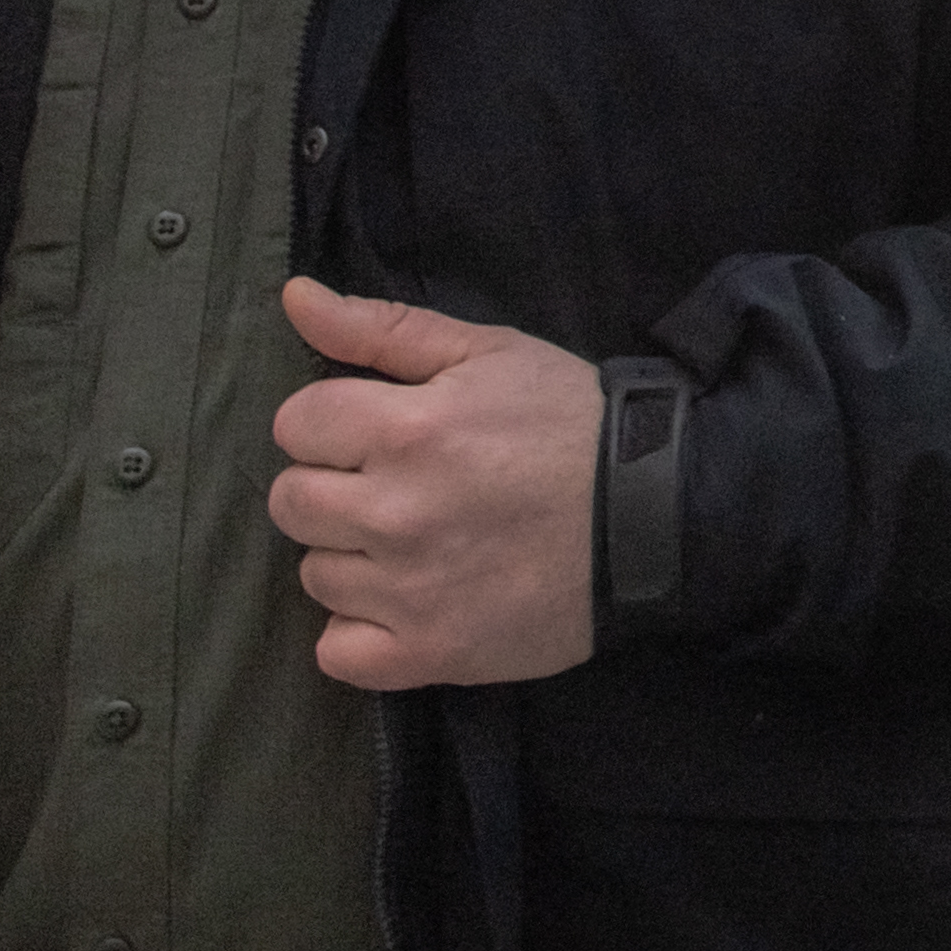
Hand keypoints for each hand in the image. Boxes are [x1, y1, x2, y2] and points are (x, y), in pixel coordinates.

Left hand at [267, 284, 600, 687]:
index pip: (296, 423)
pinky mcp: (429, 654)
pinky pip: (338, 654)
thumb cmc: (571, 424)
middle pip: (292, 501)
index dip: (335, 420)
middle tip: (399, 485)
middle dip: (335, 485)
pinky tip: (405, 604)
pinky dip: (361, 633)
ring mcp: (408, 592)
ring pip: (315, 576)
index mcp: (407, 429)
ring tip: (417, 543)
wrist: (658, 516)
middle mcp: (394, 513)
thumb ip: (382, 327)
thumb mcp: (489, 353)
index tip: (382, 429)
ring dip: (354, 558)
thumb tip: (293, 296)